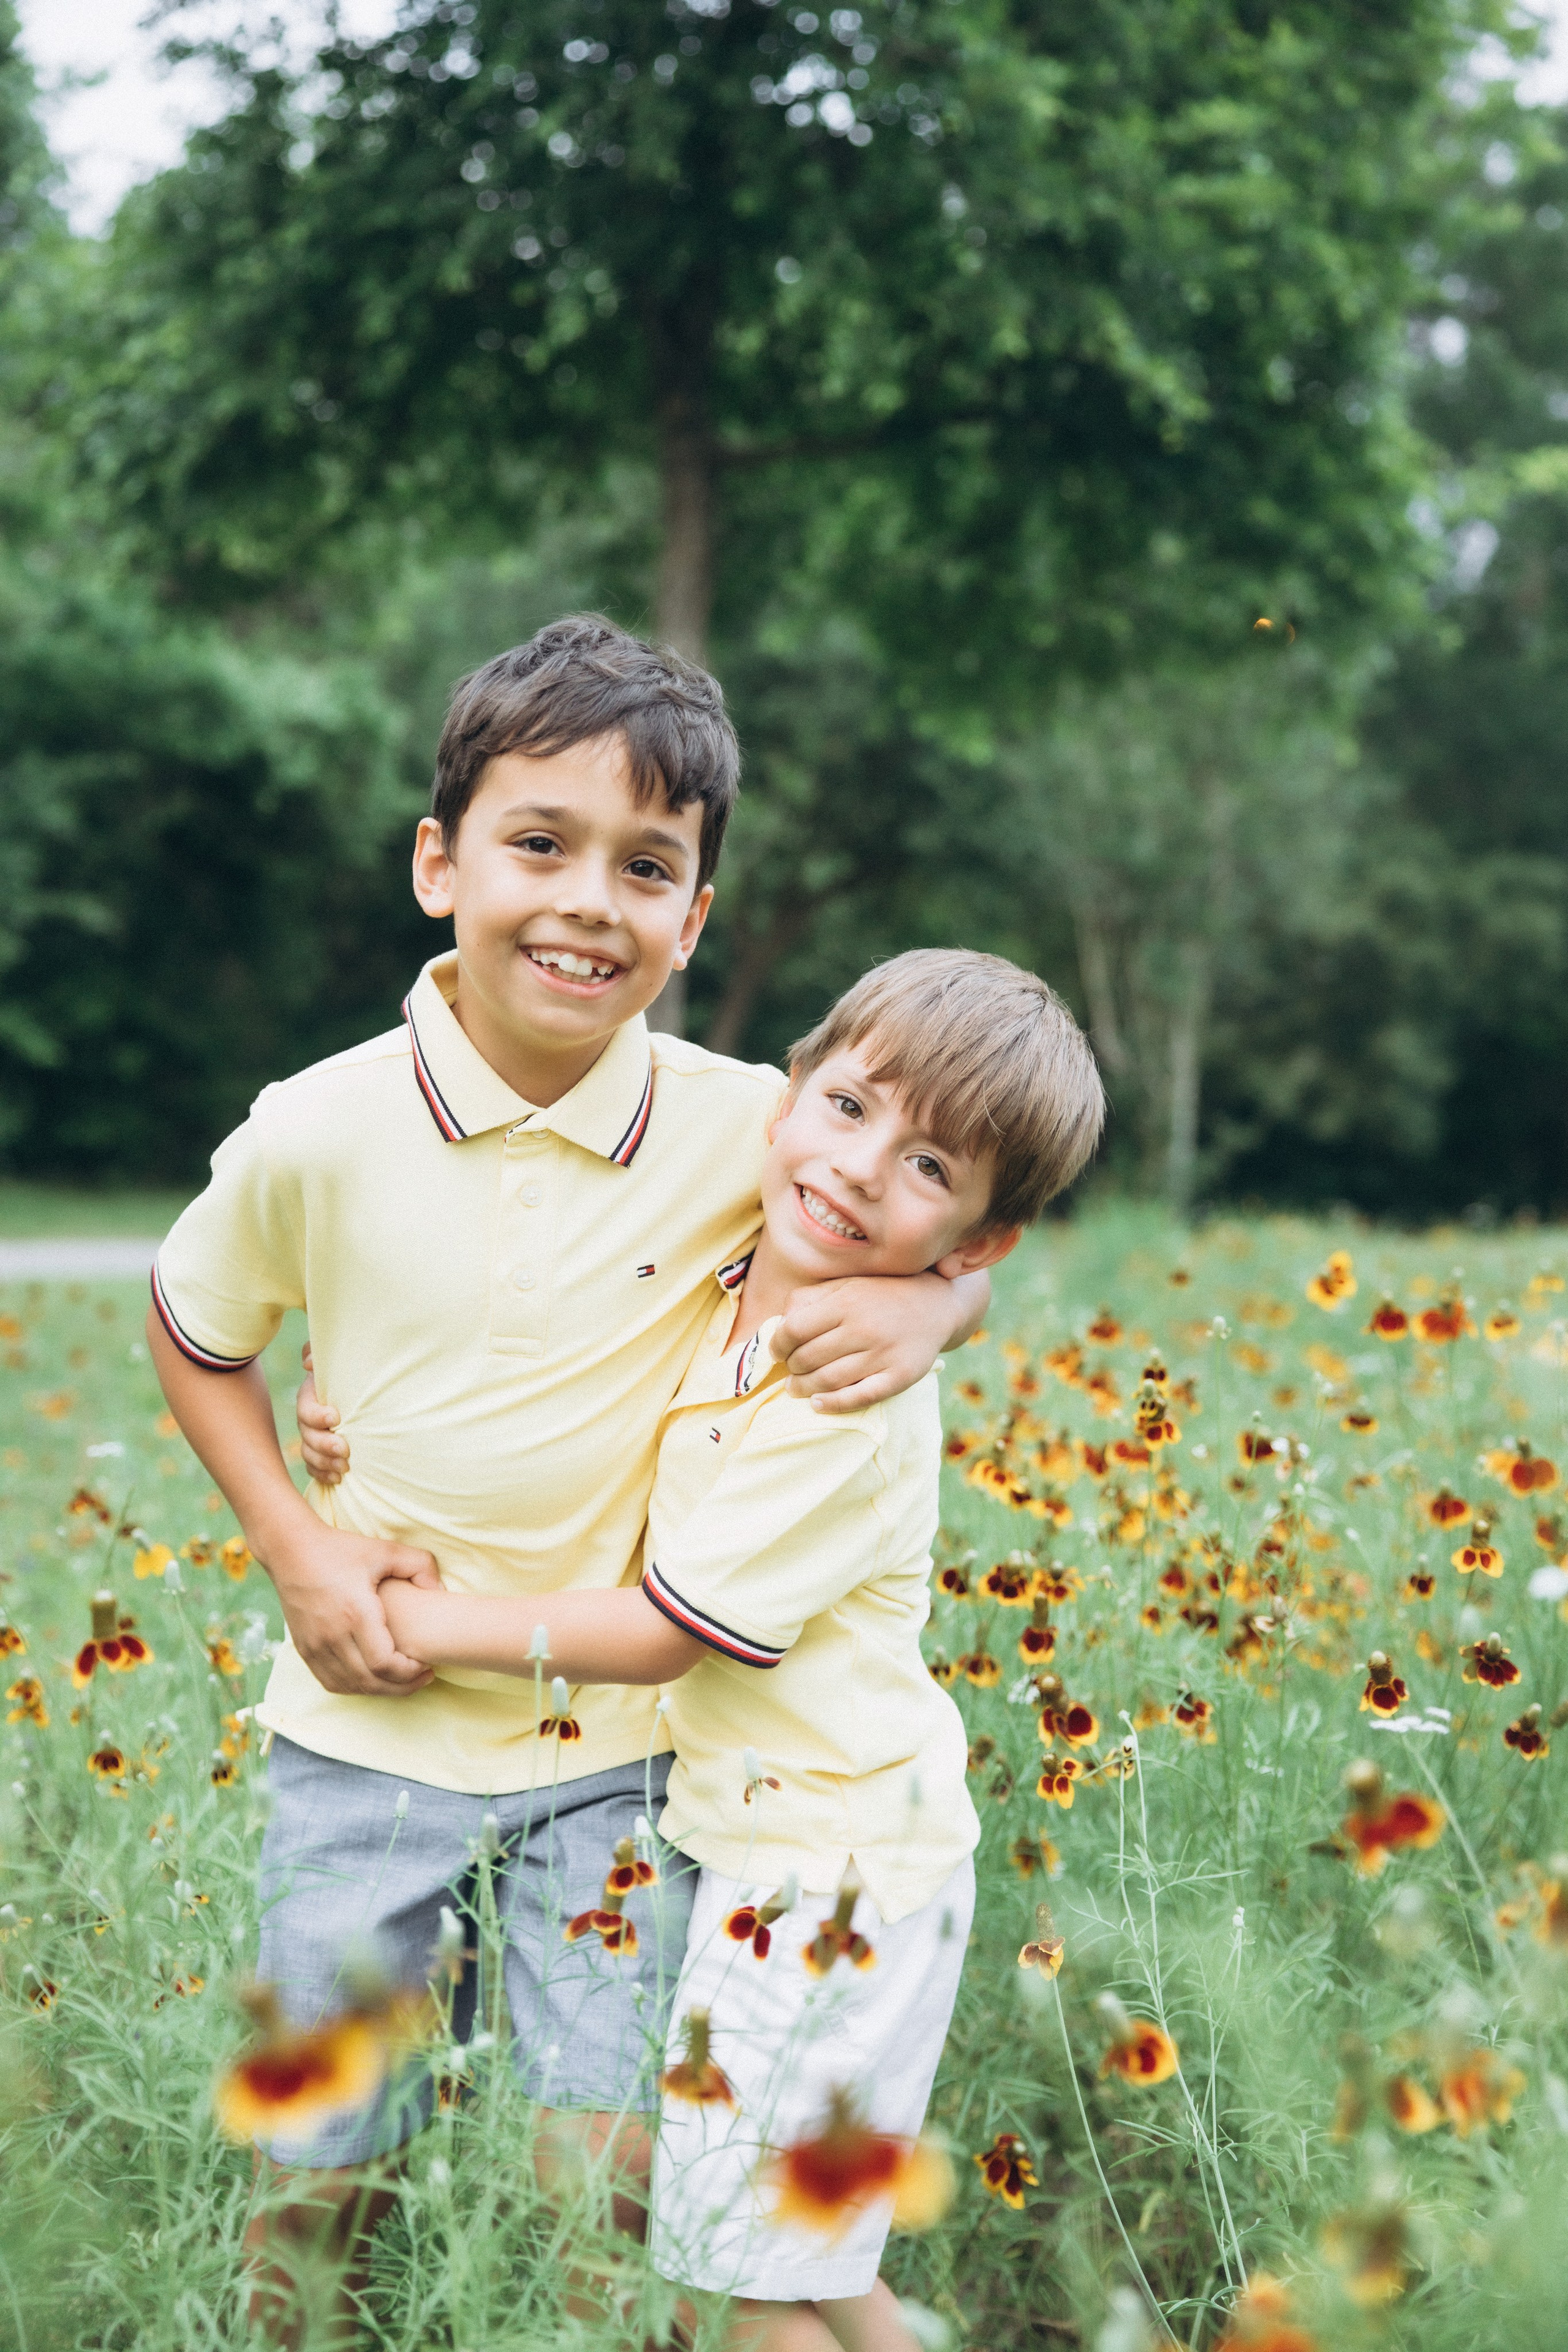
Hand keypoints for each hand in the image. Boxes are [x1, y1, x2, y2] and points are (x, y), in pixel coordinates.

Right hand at [264, 1518, 441, 1696]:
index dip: (409, 1674)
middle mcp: (332, 1636)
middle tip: (424, 1678)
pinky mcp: (304, 1649)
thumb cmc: (339, 1549)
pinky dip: (355, 1687)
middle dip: (402, 1686)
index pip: (384, 1664)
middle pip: (370, 1681)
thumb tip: (439, 1591)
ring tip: (402, 1680)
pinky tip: (372, 1678)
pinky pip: (331, 1682)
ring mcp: (315, 1646)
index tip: (427, 1666)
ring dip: (380, 1690)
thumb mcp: (385, 1550)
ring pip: (351, 1686)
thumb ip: (420, 1565)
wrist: (290, 1550)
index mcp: (355, 1614)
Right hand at [297, 1342, 348, 1485]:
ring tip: (345, 1468)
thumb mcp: (341, 1359)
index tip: (336, 1418)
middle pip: (307, 1435)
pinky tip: (338, 1479)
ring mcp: (312, 1436)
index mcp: (311, 1396)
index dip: (317, 1416)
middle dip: (325, 1444)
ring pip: (309, 1454)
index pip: (305, 1409)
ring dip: (326, 1463)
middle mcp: (308, 1418)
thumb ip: (319, 1354)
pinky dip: (323, 1474)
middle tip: (346, 1450)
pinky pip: (314, 1467)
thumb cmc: (353, 1372)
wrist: (367, 1391)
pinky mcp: (320, 1453)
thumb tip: (308, 1363)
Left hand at [771, 1270, 965, 1413]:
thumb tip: (778, 1324)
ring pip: (828, 1381)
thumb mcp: (845, 1285)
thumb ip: (809, 1299)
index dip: (777, 1344)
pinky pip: (859, 1397)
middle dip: (790, 1368)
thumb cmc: (880, 1296)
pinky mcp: (900, 1376)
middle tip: (789, 1370)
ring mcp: (883, 1354)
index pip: (794, 1329)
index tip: (777, 1350)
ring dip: (804, 1389)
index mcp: (846, 1302)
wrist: (936, 1304)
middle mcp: (863, 1328)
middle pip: (807, 1358)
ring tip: (796, 1389)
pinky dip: (833, 1404)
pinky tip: (818, 1404)